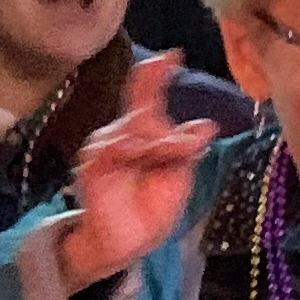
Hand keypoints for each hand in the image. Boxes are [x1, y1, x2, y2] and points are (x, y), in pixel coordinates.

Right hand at [54, 55, 214, 289]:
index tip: (174, 54)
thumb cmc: (152, 208)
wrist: (128, 244)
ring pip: (130, 130)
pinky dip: (126, 147)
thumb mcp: (179, 177)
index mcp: (144, 133)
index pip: (147, 97)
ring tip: (173, 155)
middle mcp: (121, 135)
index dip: (156, 74)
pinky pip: (107, 149)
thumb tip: (206, 126)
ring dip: (156, 141)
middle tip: (187, 147)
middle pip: (139, 112)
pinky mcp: (92, 169)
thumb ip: (186, 150)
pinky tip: (138, 150)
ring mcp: (104, 150)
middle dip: (167, 128)